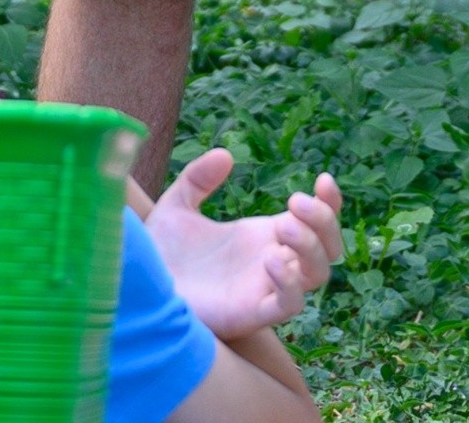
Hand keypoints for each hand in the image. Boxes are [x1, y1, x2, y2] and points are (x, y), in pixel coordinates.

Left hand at [141, 149, 349, 340]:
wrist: (139, 290)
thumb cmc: (159, 255)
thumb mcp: (176, 207)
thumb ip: (198, 179)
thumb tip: (225, 155)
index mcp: (263, 236)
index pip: (316, 221)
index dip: (329, 202)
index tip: (323, 178)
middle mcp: (273, 262)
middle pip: (327, 247)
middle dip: (323, 221)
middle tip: (294, 201)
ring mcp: (266, 288)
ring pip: (317, 274)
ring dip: (310, 247)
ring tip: (282, 224)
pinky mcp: (253, 313)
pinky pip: (290, 304)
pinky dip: (291, 284)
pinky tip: (270, 260)